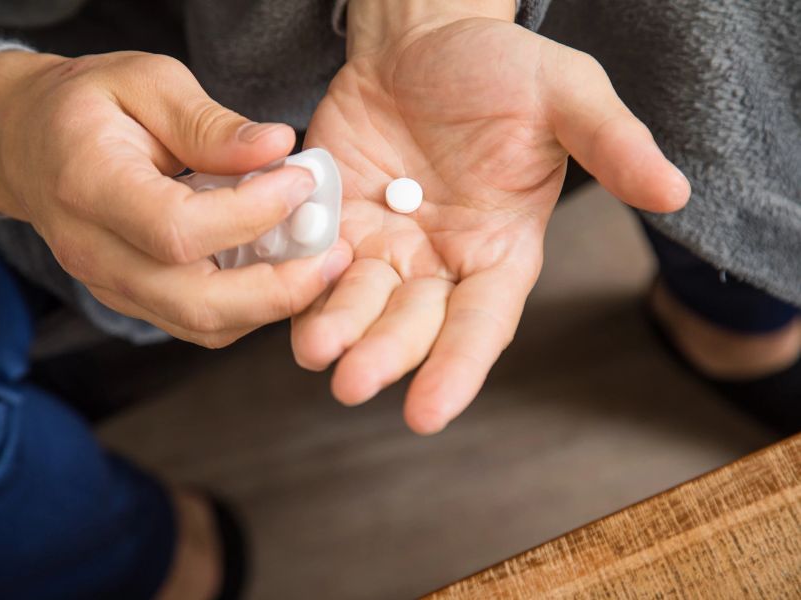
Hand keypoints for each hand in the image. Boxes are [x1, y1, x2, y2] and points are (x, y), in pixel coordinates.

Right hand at [0, 50, 350, 346]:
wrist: (27, 143)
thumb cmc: (85, 105)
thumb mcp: (145, 82)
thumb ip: (209, 123)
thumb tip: (277, 148)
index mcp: (90, 187)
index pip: (179, 230)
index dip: (251, 215)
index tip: (301, 182)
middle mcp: (96, 252)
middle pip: (197, 303)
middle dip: (280, 288)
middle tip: (335, 255)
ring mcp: (111, 286)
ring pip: (203, 325)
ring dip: (272, 304)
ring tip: (321, 264)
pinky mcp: (132, 299)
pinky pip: (198, 323)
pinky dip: (250, 307)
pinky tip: (282, 270)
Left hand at [292, 11, 689, 432]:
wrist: (422, 38)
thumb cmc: (501, 68)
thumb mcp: (566, 95)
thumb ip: (613, 143)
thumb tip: (675, 192)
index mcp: (501, 251)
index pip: (482, 324)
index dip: (456, 368)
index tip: (428, 414)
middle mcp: (441, 263)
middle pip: (413, 325)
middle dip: (385, 355)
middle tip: (354, 382)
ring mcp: (385, 245)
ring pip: (359, 304)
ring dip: (336, 330)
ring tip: (313, 350)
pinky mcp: (336, 220)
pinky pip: (315, 263)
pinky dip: (301, 282)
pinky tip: (283, 294)